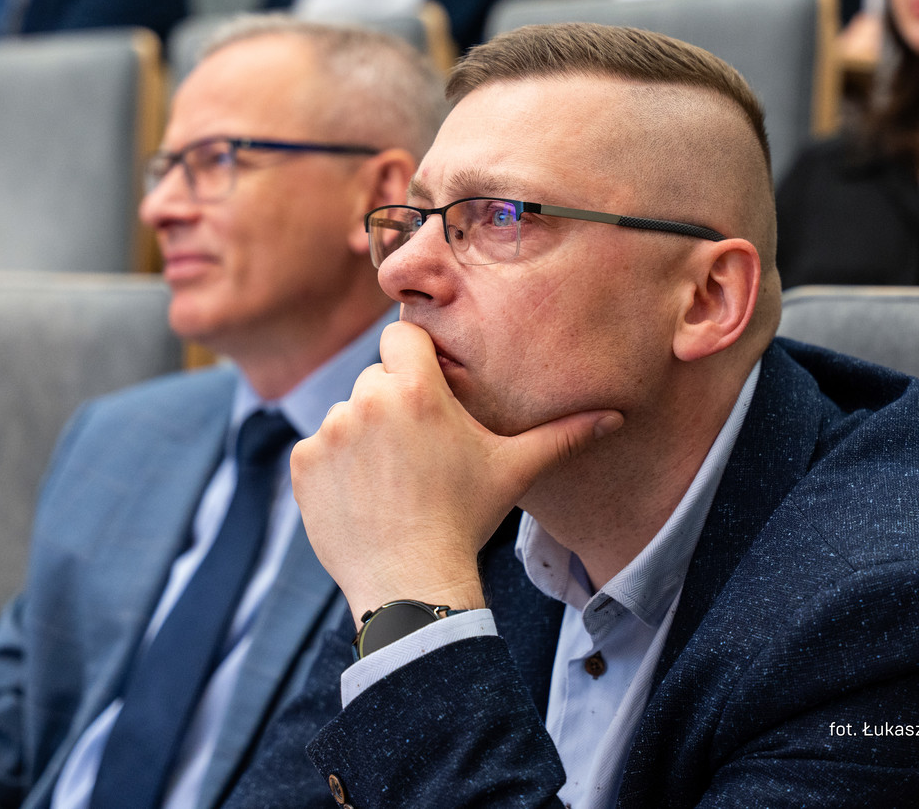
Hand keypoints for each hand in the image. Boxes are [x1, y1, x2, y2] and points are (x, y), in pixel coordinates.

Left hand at [290, 321, 621, 623]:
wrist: (410, 582)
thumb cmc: (466, 519)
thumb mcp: (515, 469)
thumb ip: (562, 435)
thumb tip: (616, 417)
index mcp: (416, 387)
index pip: (402, 335)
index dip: (415, 360)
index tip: (428, 392)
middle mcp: (367, 399)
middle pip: (376, 378)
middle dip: (393, 404)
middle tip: (418, 451)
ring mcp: (330, 431)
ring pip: (347, 415)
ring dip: (363, 437)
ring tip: (391, 481)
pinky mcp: (303, 463)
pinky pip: (317, 450)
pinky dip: (334, 469)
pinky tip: (363, 497)